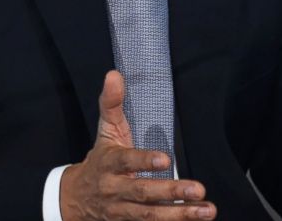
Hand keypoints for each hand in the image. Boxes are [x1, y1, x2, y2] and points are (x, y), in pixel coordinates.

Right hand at [61, 71, 215, 220]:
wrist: (75, 199)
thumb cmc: (100, 161)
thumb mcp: (105, 131)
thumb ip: (111, 104)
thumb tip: (114, 74)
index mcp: (109, 163)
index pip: (126, 161)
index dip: (144, 161)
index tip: (167, 158)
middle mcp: (115, 189)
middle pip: (143, 193)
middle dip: (171, 191)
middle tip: (199, 190)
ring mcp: (122, 211)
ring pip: (150, 215)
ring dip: (179, 215)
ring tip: (206, 211)